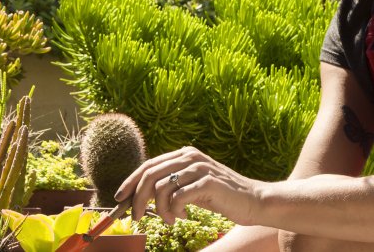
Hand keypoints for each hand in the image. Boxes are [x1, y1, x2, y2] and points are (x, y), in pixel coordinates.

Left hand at [114, 146, 265, 225]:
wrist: (254, 201)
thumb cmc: (221, 197)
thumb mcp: (192, 187)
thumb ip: (171, 185)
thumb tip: (141, 195)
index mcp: (184, 154)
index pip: (148, 165)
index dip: (130, 182)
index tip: (119, 198)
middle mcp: (189, 156)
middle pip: (150, 175)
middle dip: (137, 198)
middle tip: (135, 217)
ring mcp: (199, 167)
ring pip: (161, 187)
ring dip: (159, 209)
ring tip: (169, 220)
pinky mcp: (208, 182)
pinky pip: (179, 197)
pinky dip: (174, 211)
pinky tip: (182, 217)